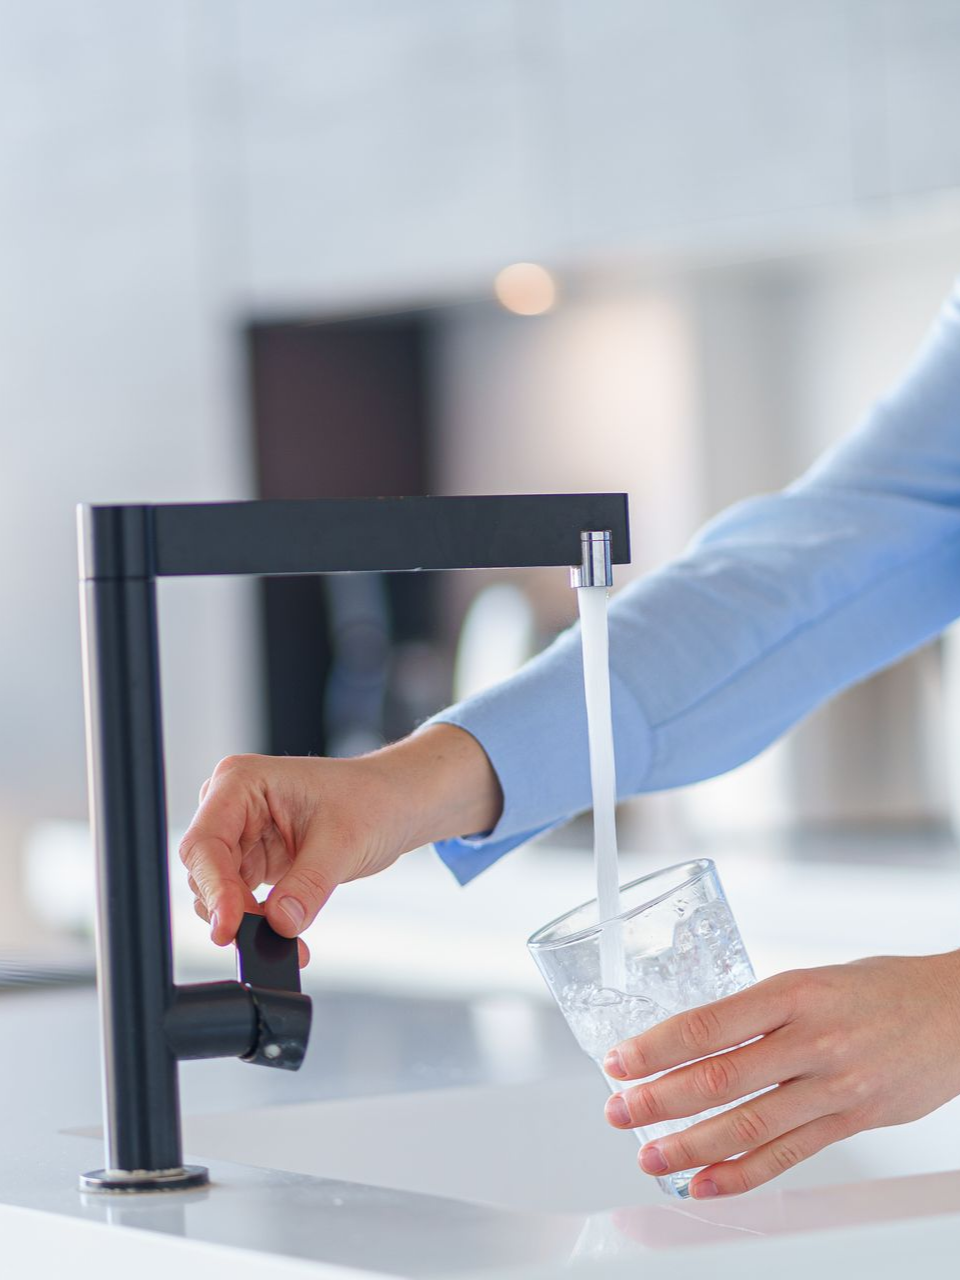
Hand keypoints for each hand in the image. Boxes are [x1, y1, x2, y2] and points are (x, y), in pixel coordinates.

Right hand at [179, 724, 501, 957]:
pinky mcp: (254, 861)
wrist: (396, 804)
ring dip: (245, 922)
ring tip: (288, 942)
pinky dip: (258, 922)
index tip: (229, 927)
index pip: (205, 842)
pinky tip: (286, 936)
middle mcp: (231, 806)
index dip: (213, 888)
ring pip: (218, 891)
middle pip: (206, 871)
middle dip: (231, 910)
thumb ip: (308, 885)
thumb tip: (279, 924)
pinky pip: (240, 900)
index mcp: (241, 781)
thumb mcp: (344, 842)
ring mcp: (241, 835)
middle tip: (265, 941)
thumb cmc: (372, 800)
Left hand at [602, 952, 959, 1197]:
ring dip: (690, 1146)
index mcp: (794, 991)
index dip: (656, 1046)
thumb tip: (696, 1040)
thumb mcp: (812, 980)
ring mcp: (834, 1086)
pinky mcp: (853, 1121)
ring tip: (650, 1157)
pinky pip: (789, 1154)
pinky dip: (742, 1174)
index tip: (620, 1060)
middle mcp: (812, 1040)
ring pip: (749, 1124)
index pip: (709, 1023)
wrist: (956, 1011)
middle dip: (658, 1099)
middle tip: (619, 1111)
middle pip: (720, 1078)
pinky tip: (706, 1182)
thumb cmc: (881, 988)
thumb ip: (761, 1011)